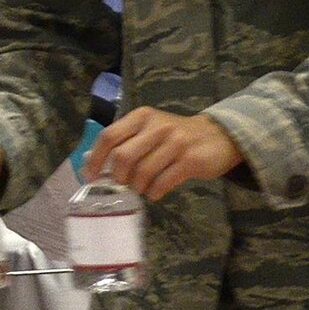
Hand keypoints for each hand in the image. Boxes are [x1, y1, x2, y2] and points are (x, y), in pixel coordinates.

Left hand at [87, 108, 242, 200]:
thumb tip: (95, 165)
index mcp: (141, 117)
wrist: (218, 136)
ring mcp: (176, 143)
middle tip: (124, 184)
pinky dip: (154, 192)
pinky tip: (155, 192)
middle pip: (123, 157)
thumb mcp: (149, 130)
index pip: (109, 136)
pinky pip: (162, 183)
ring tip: (142, 188)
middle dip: (119, 177)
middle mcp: (157, 127)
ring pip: (142, 173)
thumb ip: (126, 142)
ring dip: (137, 187)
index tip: (91, 176)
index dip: (96, 159)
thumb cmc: (175, 136)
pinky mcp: (191, 161)